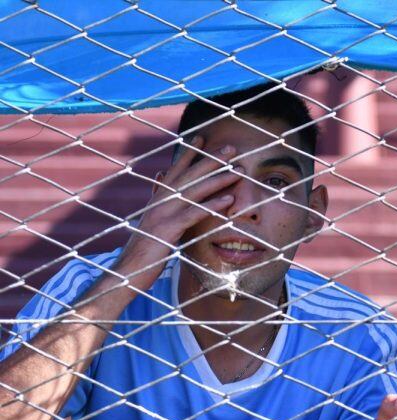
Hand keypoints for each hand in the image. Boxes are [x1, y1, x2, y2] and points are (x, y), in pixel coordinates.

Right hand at [121, 136, 241, 285]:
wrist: (126, 273)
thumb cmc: (143, 250)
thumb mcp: (150, 220)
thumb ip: (158, 199)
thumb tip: (160, 176)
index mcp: (157, 199)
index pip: (174, 171)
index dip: (188, 154)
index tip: (202, 137)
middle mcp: (160, 202)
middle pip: (189, 175)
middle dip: (210, 159)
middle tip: (230, 147)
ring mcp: (163, 214)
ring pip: (195, 191)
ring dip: (218, 178)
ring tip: (237, 169)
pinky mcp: (168, 230)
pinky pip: (194, 214)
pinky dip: (212, 205)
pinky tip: (229, 200)